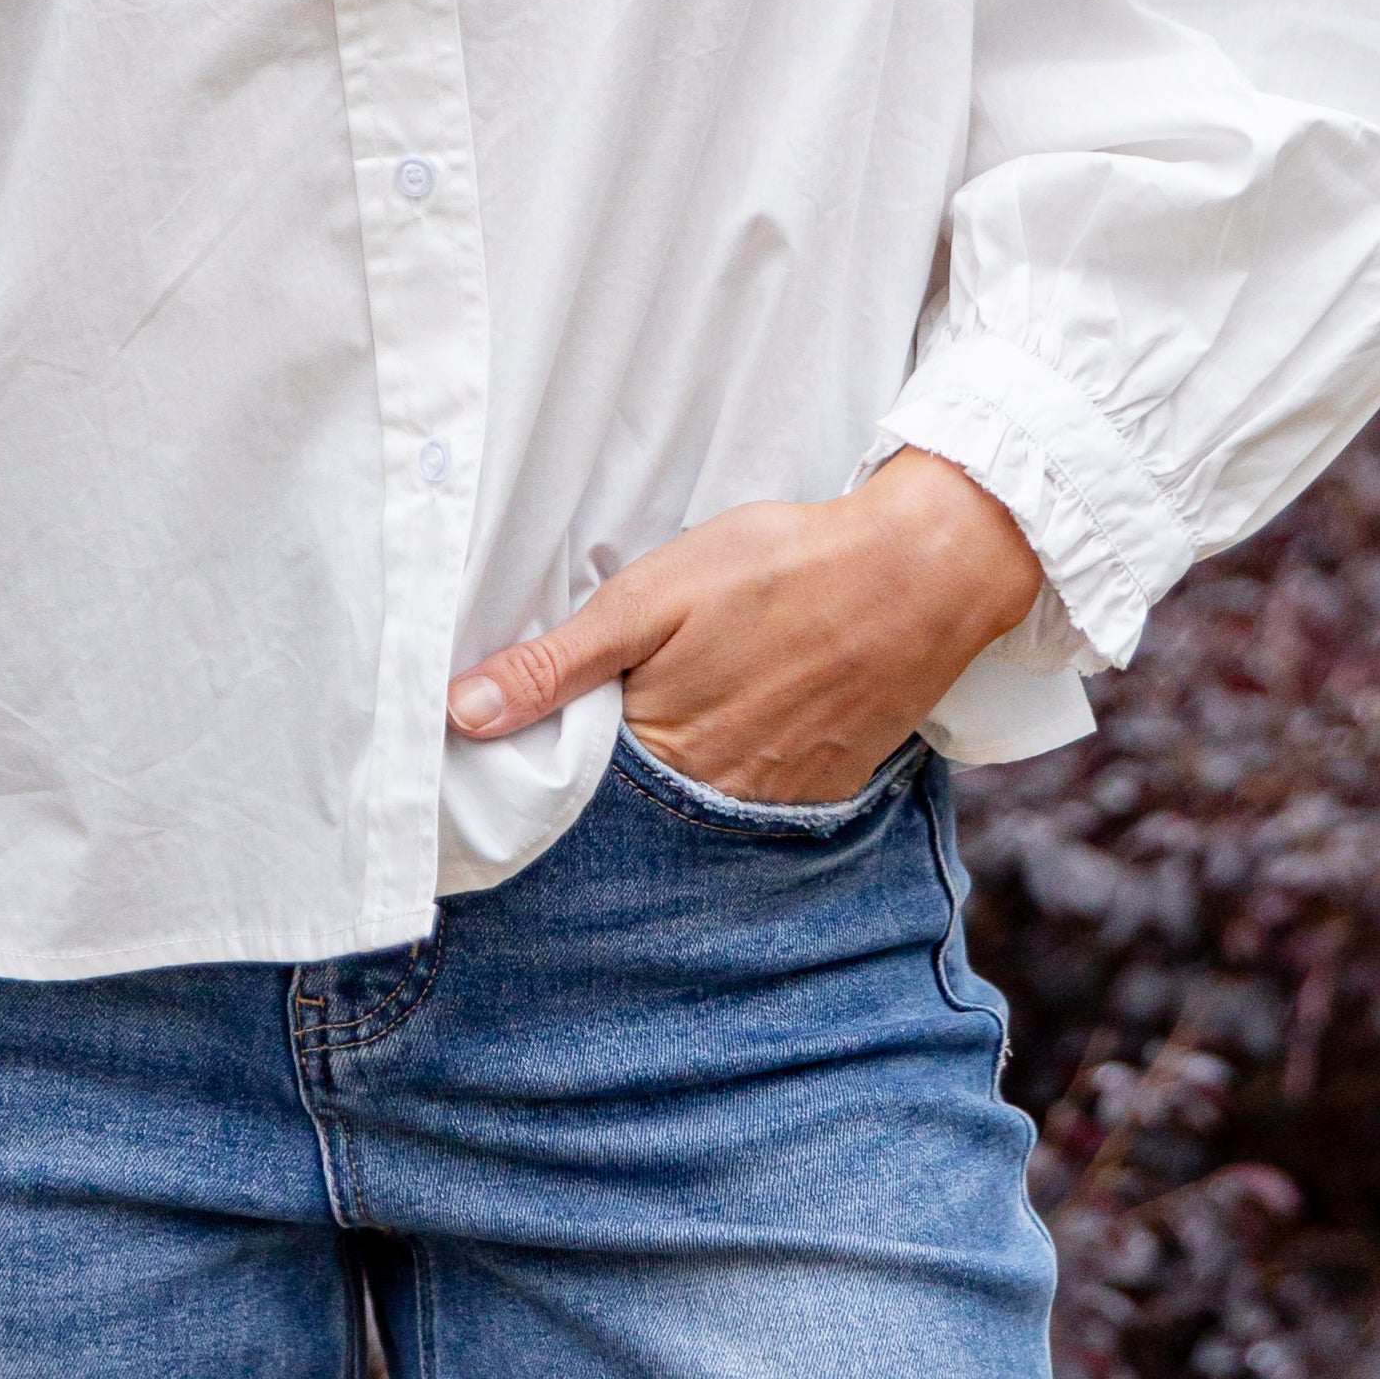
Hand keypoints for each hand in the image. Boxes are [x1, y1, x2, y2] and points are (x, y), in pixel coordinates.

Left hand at [444, 449, 1043, 804]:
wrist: (918, 574)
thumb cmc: (777, 569)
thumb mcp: (650, 597)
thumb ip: (557, 663)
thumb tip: (461, 713)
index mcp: (660, 750)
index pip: (576, 787)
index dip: (549, 764)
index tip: (523, 749)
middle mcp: (716, 799)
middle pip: (637, 808)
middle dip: (611, 782)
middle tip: (616, 719)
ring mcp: (777, 803)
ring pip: (698, 808)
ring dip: (677, 779)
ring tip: (683, 715)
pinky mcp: (826, 792)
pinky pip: (760, 804)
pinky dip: (740, 773)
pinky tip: (742, 721)